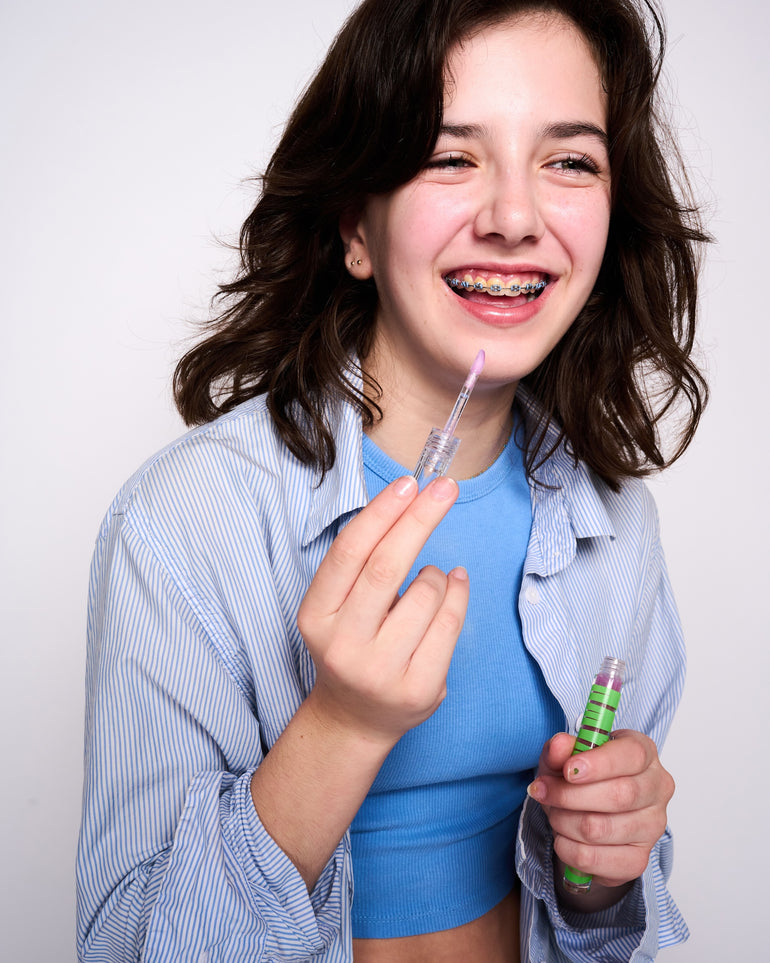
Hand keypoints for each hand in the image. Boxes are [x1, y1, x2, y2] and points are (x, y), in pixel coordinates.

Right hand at [298, 474, 468, 747]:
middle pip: (386, 567)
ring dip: (438, 574)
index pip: (349, 553)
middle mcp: (343, 645)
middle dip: (419, 520)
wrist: (354, 719)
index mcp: (317, 616)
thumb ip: (362, 566)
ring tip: (431, 580)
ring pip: (425, 595)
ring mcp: (381, 671)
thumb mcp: (338, 607)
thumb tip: (410, 502)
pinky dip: (458, 593)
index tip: (409, 482)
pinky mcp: (418, 688)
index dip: (381, 514)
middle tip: (445, 487)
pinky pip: (450, 624)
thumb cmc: (353, 644)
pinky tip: (455, 585)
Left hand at [528, 729, 674, 911]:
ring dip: (563, 821)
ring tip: (553, 813)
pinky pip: (593, 858)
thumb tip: (558, 746)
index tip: (567, 770)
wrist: (588, 813)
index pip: (632, 755)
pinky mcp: (638, 860)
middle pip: (618, 796)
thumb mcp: (566, 755)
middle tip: (543, 791)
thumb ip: (561, 748)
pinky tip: (562, 836)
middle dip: (569, 795)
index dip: (598, 763)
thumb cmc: (582, 776)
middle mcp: (656, 789)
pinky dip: (567, 848)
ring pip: (600, 829)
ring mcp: (652, 828)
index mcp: (644, 753)